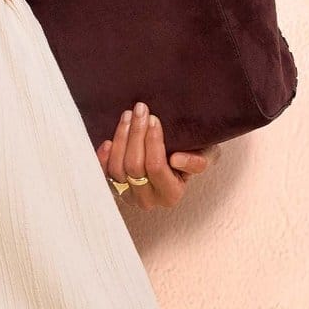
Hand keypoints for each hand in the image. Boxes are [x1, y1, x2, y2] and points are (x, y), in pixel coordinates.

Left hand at [95, 102, 221, 209]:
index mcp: (171, 194)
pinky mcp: (114, 187)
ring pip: (117, 167)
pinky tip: (108, 140)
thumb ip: (198, 161)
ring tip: (128, 116)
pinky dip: (103, 156)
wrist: (176, 157)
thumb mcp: (206, 156)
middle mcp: (148, 199)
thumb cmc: (192, 154)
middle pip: (134, 165)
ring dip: (121, 138)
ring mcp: (128, 195)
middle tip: (140, 109)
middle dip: (136, 133)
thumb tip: (176, 159)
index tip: (153, 118)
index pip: (156, 167)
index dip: (152, 141)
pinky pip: (103, 173)